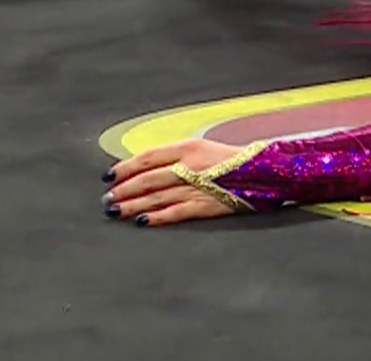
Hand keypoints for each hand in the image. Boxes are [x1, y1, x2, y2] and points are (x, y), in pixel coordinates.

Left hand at [102, 138, 246, 226]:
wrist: (263, 172)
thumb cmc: (231, 161)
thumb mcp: (203, 148)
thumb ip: (176, 157)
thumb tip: (145, 169)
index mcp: (188, 148)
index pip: (148, 157)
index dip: (125, 167)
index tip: (108, 176)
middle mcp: (190, 166)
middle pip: (148, 178)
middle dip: (124, 189)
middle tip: (107, 198)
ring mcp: (197, 186)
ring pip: (156, 197)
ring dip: (133, 205)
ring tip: (116, 211)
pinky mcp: (206, 205)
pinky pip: (175, 212)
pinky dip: (157, 217)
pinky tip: (142, 222)